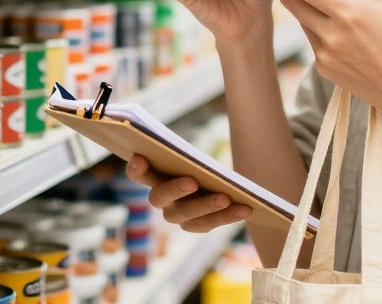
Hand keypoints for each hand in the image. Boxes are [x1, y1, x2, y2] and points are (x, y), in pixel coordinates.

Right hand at [125, 155, 251, 231]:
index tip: (140, 157)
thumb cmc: (196, 163)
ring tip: (227, 198)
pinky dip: (227, 216)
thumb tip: (197, 157)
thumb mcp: (190, 157)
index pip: (137, 173)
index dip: (136, 168)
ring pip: (185, 215)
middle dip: (175, 189)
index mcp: (153, 175)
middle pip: (158, 197)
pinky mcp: (194, 225)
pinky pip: (208, 224)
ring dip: (206, 207)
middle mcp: (160, 198)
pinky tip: (245, 208)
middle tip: (192, 181)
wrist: (212, 183)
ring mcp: (175, 214)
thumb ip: (185, 156)